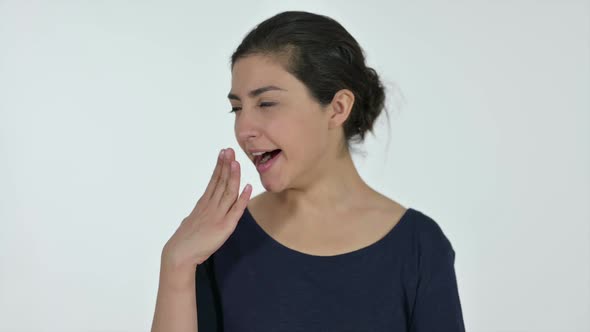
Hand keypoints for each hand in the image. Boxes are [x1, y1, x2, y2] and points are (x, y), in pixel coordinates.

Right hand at [162, 147, 251, 270]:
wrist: (180, 254)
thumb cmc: (184, 240)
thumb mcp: (191, 221)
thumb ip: (198, 213)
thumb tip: (199, 210)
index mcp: (203, 204)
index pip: (213, 181)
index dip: (219, 166)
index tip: (223, 153)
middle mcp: (211, 206)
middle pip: (220, 182)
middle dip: (226, 165)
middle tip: (229, 150)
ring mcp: (218, 215)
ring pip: (228, 191)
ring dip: (233, 176)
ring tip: (236, 161)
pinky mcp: (225, 227)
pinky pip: (236, 210)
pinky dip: (243, 198)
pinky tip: (248, 187)